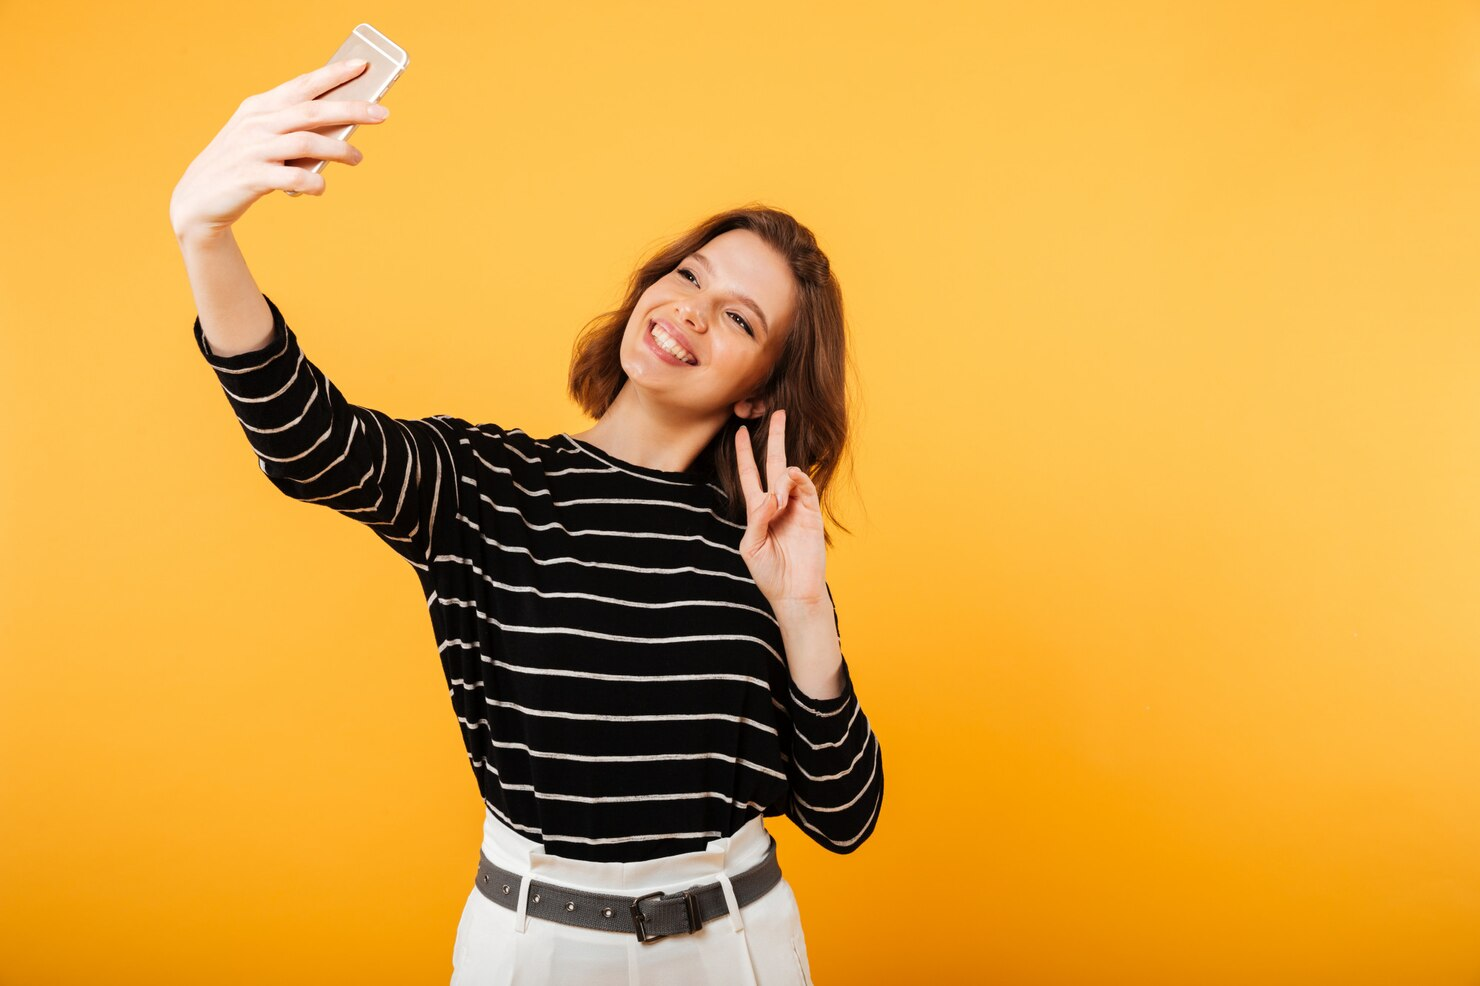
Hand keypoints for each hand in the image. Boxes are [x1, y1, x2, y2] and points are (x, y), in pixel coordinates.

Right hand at [169, 59, 388, 237]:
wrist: (199, 199)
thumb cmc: (243, 165)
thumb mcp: (262, 138)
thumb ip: (293, 129)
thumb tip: (343, 126)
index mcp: (260, 107)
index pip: (302, 85)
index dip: (334, 75)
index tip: (363, 67)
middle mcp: (257, 123)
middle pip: (312, 110)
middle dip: (351, 109)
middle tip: (383, 114)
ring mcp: (253, 149)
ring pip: (306, 142)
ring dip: (339, 149)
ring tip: (358, 158)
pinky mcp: (251, 177)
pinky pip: (294, 177)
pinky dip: (315, 181)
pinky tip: (322, 186)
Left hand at [734, 409, 827, 607]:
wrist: (795, 591)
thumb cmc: (769, 573)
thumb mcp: (751, 547)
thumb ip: (756, 519)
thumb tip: (770, 496)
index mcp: (758, 510)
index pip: (750, 475)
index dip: (745, 454)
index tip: (740, 432)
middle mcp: (777, 503)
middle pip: (774, 462)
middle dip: (775, 437)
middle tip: (777, 412)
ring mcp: (796, 505)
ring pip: (789, 474)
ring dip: (781, 479)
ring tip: (778, 502)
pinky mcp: (812, 512)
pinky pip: (805, 486)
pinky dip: (794, 482)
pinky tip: (786, 494)